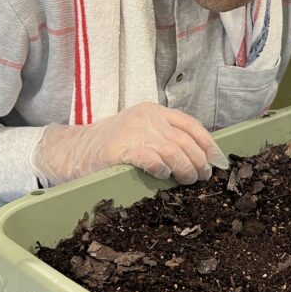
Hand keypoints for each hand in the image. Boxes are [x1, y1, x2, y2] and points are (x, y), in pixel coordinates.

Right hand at [31, 102, 228, 186]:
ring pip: (173, 151)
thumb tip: (201, 157)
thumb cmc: (111, 146)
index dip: (208, 143)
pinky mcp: (120, 150)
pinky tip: (164, 174)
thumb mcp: (141, 131)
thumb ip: (165, 138)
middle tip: (203, 176)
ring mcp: (133, 132)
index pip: (190, 124)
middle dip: (200, 161)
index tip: (217, 160)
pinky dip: (161, 167)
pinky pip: (149, 158)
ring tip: (189, 180)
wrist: (73, 150)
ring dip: (186, 168)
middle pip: (184, 140)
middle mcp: (146, 118)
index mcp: (153, 111)